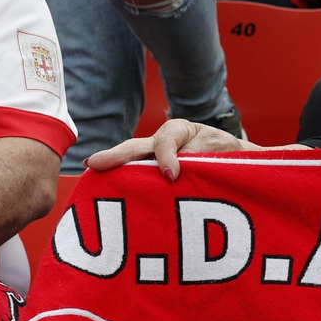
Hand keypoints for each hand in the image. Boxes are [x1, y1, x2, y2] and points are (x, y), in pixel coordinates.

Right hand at [83, 118, 256, 180]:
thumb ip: (199, 155)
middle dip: (115, 156)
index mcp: (177, 130)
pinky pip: (136, 177)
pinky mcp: (150, 174)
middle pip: (135, 147)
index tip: (172, 176)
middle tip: (94, 163)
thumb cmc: (222, 149)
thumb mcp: (217, 148)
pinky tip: (102, 190)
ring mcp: (151, 158)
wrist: (229, 158)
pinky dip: (122, 183)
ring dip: (112, 168)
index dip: (166, 158)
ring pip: (131, 161)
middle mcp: (159, 141)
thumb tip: (173, 171)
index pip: (165, 142)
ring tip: (91, 175)